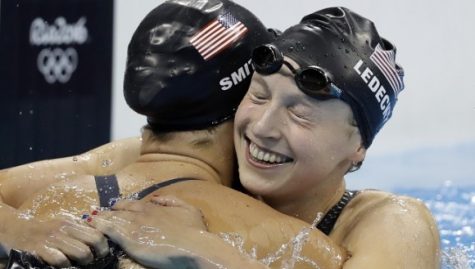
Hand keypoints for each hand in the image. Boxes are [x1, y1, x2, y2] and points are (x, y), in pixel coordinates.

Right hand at [0, 217, 108, 266]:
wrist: (17, 230)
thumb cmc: (45, 231)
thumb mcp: (63, 225)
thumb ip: (79, 230)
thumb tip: (100, 239)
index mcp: (72, 223)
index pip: (97, 233)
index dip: (103, 246)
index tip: (102, 253)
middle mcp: (65, 229)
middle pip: (94, 241)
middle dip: (95, 255)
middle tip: (91, 261)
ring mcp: (53, 238)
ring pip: (81, 252)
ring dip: (82, 262)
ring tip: (77, 265)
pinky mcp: (41, 249)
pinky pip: (60, 260)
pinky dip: (65, 265)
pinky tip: (63, 266)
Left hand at [87, 196, 211, 267]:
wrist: (193, 247)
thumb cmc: (194, 231)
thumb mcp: (189, 210)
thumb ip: (173, 201)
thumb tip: (157, 198)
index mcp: (154, 207)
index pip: (131, 204)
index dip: (121, 207)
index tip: (115, 209)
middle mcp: (141, 214)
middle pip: (119, 210)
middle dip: (108, 212)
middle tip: (98, 215)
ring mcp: (134, 226)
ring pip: (111, 219)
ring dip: (100, 219)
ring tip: (89, 220)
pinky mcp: (129, 239)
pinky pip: (109, 230)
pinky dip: (99, 227)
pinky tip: (91, 226)